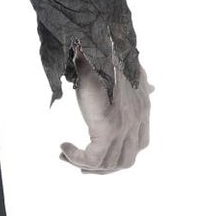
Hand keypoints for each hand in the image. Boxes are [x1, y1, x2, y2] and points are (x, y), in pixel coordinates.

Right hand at [60, 57, 151, 172]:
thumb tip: (152, 87)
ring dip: (87, 164)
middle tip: (82, 166)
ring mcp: (124, 126)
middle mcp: (137, 120)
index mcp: (143, 109)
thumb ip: (139, 82)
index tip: (100, 155)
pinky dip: (77, 157)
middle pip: (126, 160)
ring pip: (110, 163)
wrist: (97, 48)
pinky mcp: (108, 128)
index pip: (141, 143)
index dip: (121, 154)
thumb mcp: (128, 70)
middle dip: (104, 168)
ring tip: (67, 156)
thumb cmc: (106, 58)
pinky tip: (64, 148)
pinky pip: (94, 158)